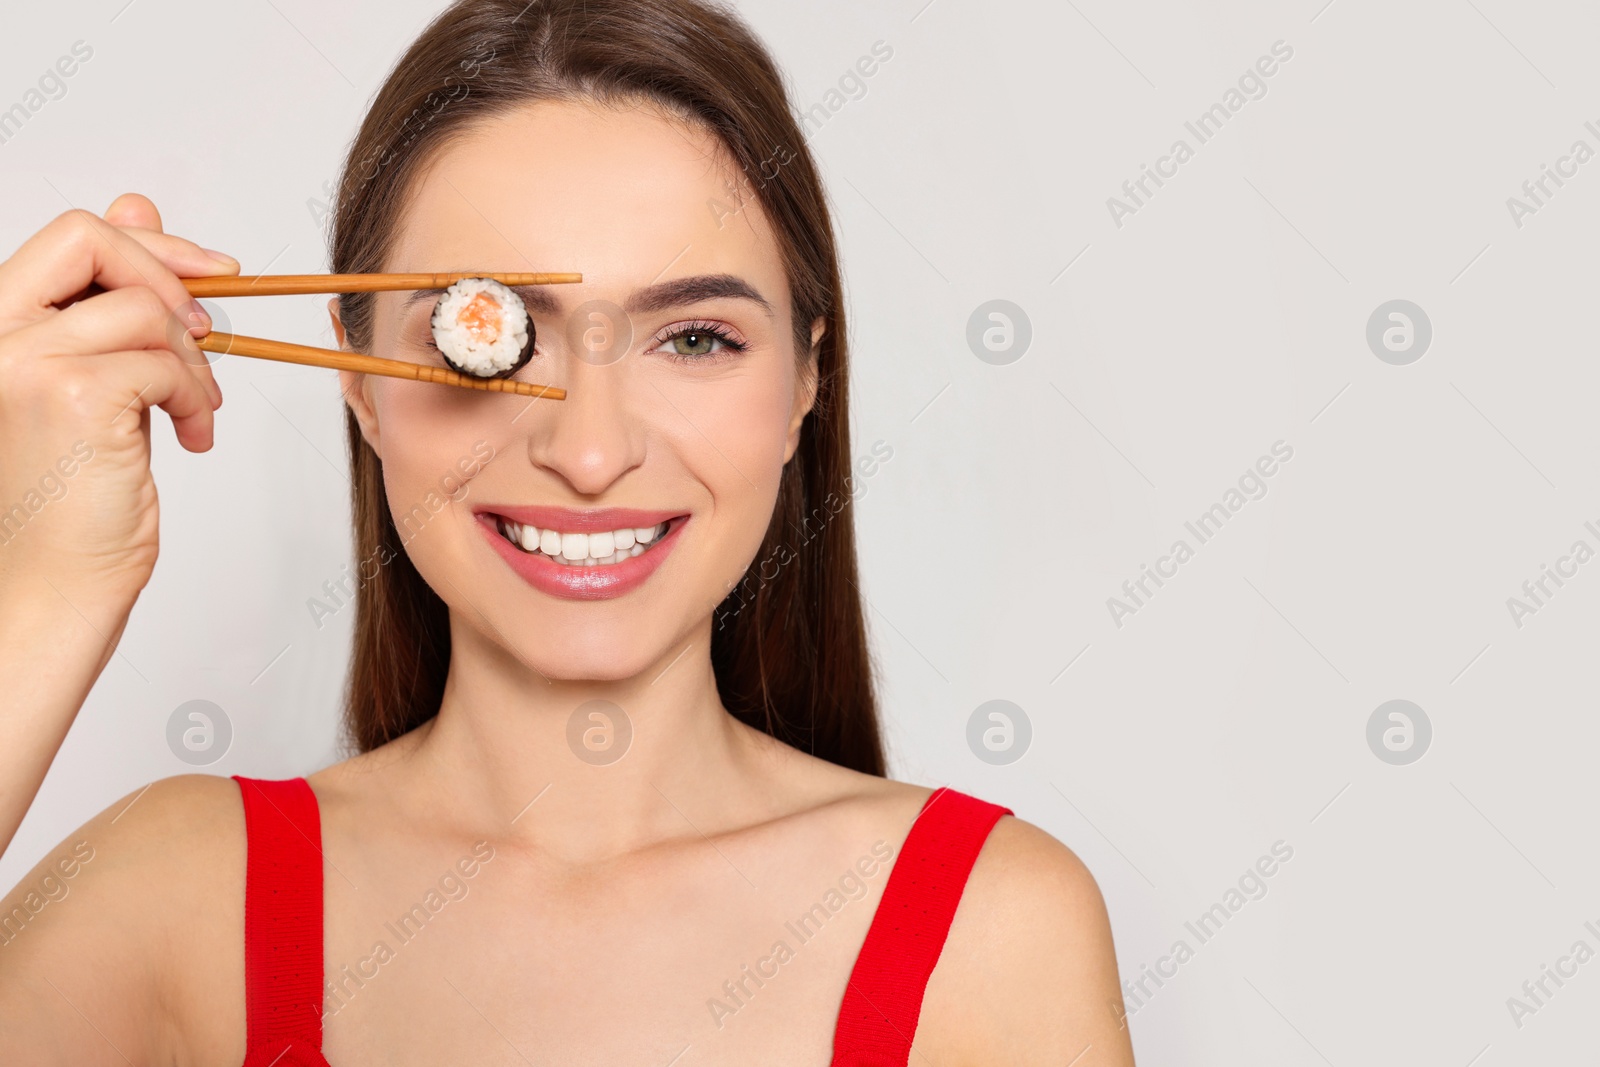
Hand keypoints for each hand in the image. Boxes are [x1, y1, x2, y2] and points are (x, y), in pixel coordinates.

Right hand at [0, 192, 236, 612]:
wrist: (56, 585)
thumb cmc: (74, 499)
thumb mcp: (98, 381)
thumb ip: (109, 301)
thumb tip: (138, 205)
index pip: (72, 235)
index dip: (150, 243)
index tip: (213, 273)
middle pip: (91, 236)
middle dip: (170, 274)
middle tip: (207, 335)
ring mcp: (23, 359)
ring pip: (146, 309)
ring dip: (194, 361)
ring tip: (194, 412)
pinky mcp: (70, 393)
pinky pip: (166, 360)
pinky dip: (196, 397)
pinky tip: (190, 438)